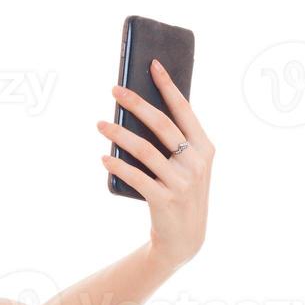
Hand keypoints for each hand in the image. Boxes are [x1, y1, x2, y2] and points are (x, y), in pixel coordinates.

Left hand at [98, 58, 214, 270]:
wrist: (185, 238)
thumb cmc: (180, 193)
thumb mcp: (187, 166)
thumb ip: (173, 142)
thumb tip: (140, 111)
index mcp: (204, 147)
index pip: (184, 109)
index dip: (168, 86)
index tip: (152, 65)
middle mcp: (196, 161)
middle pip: (162, 124)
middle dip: (136, 104)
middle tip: (115, 90)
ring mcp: (181, 182)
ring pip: (145, 150)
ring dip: (119, 134)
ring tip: (100, 124)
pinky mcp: (164, 200)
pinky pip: (137, 177)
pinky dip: (118, 166)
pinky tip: (104, 157)